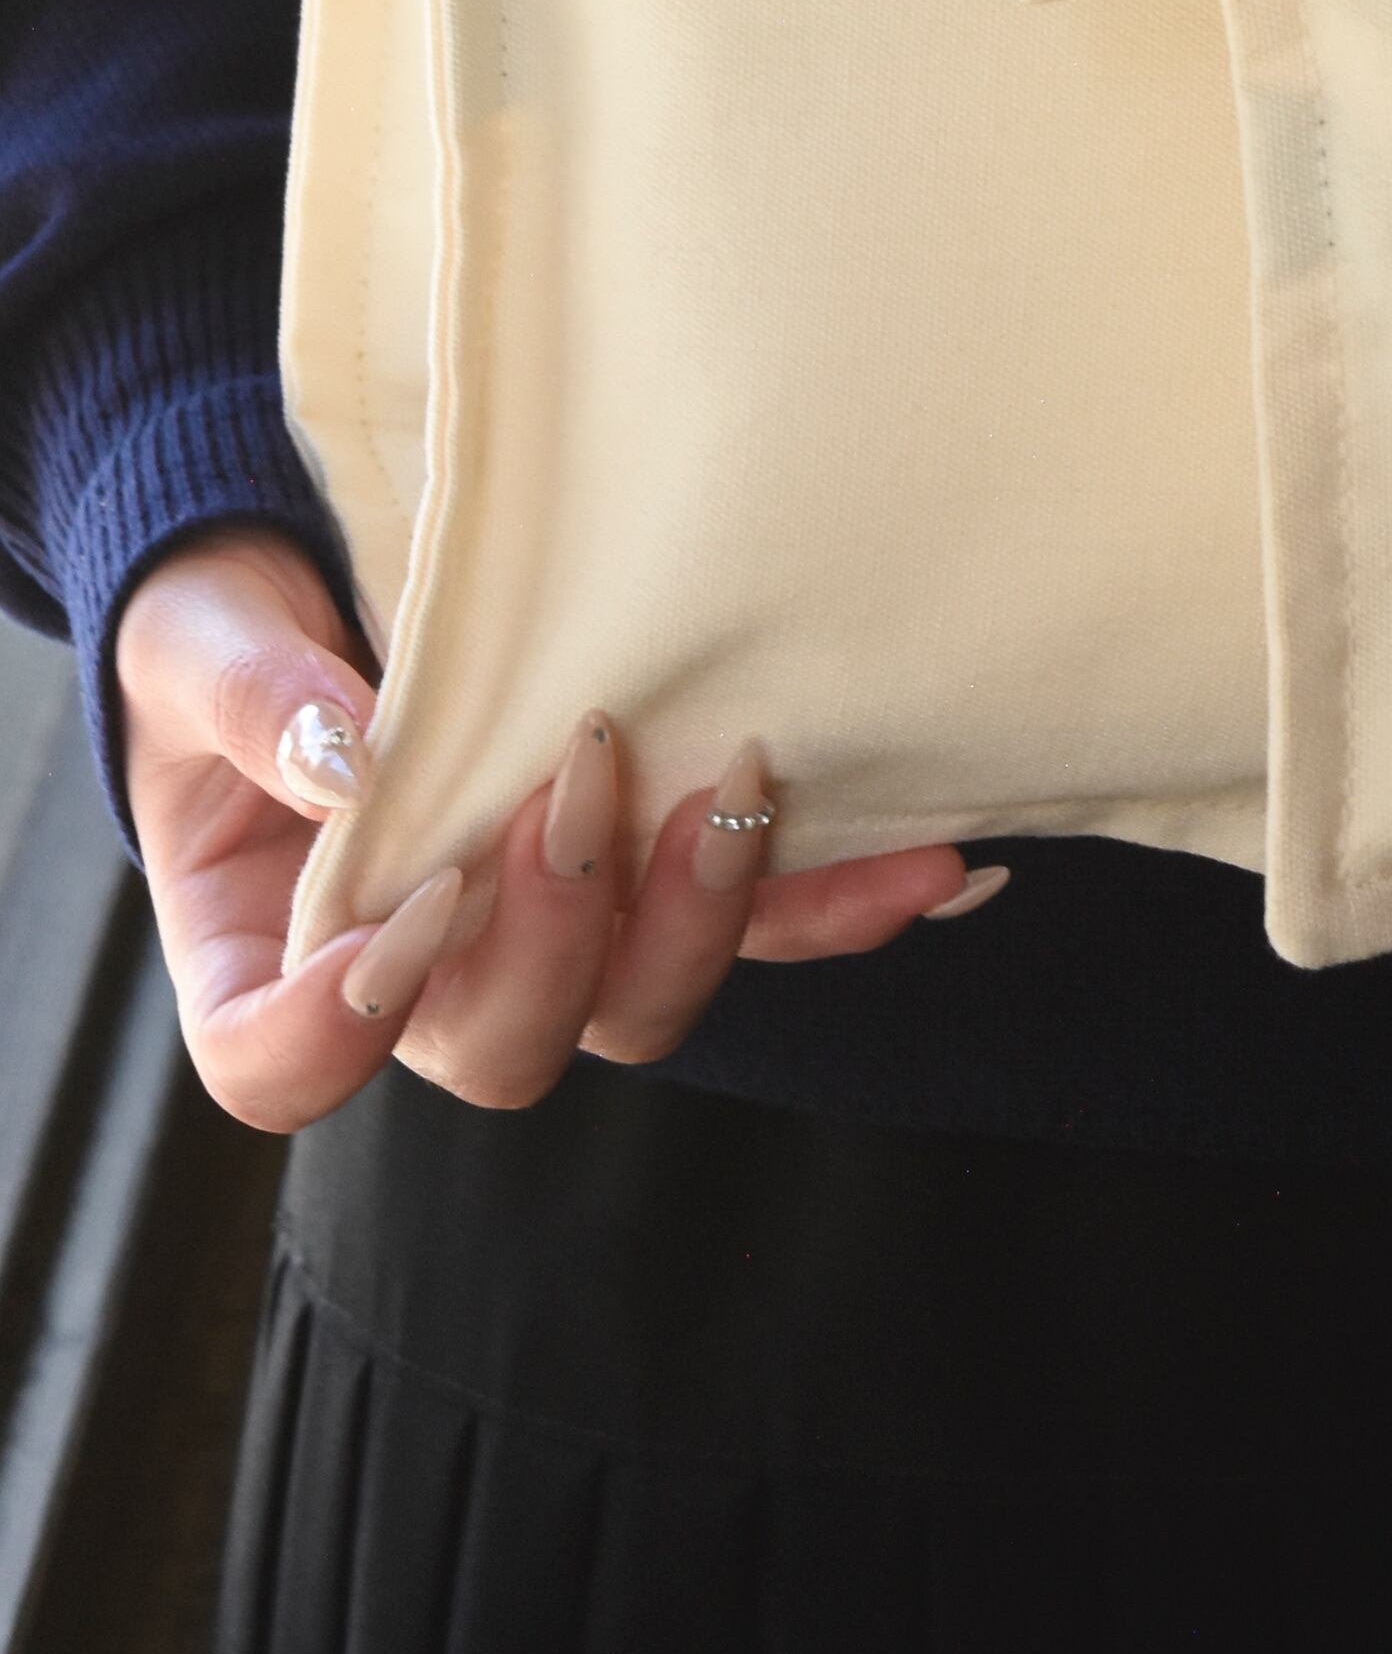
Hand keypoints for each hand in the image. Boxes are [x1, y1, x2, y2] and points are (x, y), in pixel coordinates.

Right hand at [113, 527, 987, 1131]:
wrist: (310, 585)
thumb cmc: (220, 641)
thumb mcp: (200, 648)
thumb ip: (256, 700)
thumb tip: (351, 753)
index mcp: (267, 959)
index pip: (284, 1068)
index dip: (346, 1031)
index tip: (411, 914)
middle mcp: (418, 984)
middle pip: (502, 1044)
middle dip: (561, 934)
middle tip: (581, 776)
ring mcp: (543, 940)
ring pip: (640, 1003)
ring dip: (706, 914)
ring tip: (743, 790)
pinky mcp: (646, 879)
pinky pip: (748, 924)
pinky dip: (835, 902)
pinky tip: (928, 868)